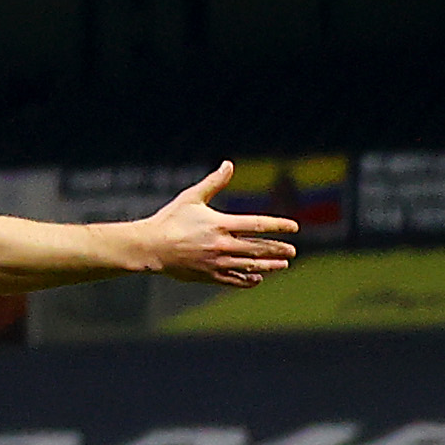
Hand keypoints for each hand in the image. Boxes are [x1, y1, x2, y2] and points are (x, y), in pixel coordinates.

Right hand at [131, 161, 301, 285]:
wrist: (150, 247)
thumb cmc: (170, 220)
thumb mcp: (191, 197)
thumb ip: (214, 182)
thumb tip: (228, 164)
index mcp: (221, 224)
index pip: (258, 224)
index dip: (278, 225)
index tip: (294, 227)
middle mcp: (222, 244)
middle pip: (259, 248)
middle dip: (278, 249)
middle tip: (292, 251)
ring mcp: (217, 262)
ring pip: (251, 265)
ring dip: (270, 265)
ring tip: (283, 265)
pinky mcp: (209, 275)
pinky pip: (234, 279)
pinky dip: (248, 280)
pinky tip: (258, 278)